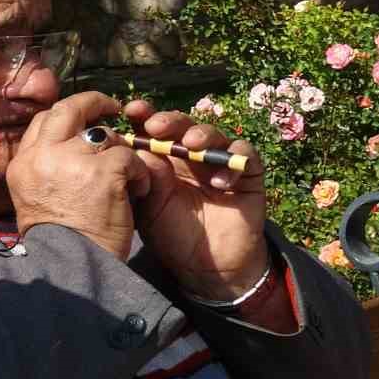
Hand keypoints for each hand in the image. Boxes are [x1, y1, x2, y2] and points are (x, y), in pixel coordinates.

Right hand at [7, 92, 151, 259]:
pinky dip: (140, 174)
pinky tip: (137, 193)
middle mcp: (42, 156)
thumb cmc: (59, 246)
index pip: (43, 123)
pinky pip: (130, 157)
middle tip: (112, 107)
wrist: (69, 271)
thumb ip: (47, 169)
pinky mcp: (104, 171)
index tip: (83, 122)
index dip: (67, 117)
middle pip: (68, 110)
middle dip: (93, 103)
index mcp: (22, 164)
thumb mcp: (35, 199)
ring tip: (128, 178)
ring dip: (122, 152)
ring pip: (105, 136)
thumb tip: (71, 149)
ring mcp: (73, 160)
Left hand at [124, 100, 268, 299]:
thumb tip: (138, 147)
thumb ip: (147, 178)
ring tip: (192, 143)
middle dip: (171, 121)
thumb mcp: (151, 207)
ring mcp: (220, 163)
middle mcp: (192, 156)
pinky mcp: (248, 176)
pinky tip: (219, 180)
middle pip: (184, 125)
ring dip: (203, 135)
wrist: (205, 268)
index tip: (131, 110)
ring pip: (215, 135)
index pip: (155, 129)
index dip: (145, 116)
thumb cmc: (172, 235)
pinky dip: (233, 163)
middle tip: (157, 126)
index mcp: (164, 159)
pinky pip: (245, 158)